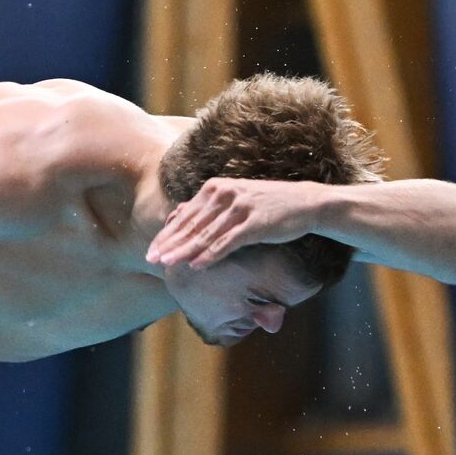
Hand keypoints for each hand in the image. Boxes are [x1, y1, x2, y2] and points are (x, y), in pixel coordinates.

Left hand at [146, 177, 321, 270]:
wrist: (304, 202)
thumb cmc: (265, 206)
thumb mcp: (232, 201)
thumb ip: (205, 208)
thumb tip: (175, 216)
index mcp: (215, 188)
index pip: (184, 216)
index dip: (165, 236)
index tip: (150, 253)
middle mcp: (224, 194)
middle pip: (190, 225)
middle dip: (169, 244)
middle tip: (151, 260)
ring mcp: (239, 207)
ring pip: (205, 234)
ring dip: (184, 251)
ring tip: (168, 264)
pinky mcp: (255, 222)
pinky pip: (228, 242)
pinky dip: (211, 254)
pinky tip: (197, 265)